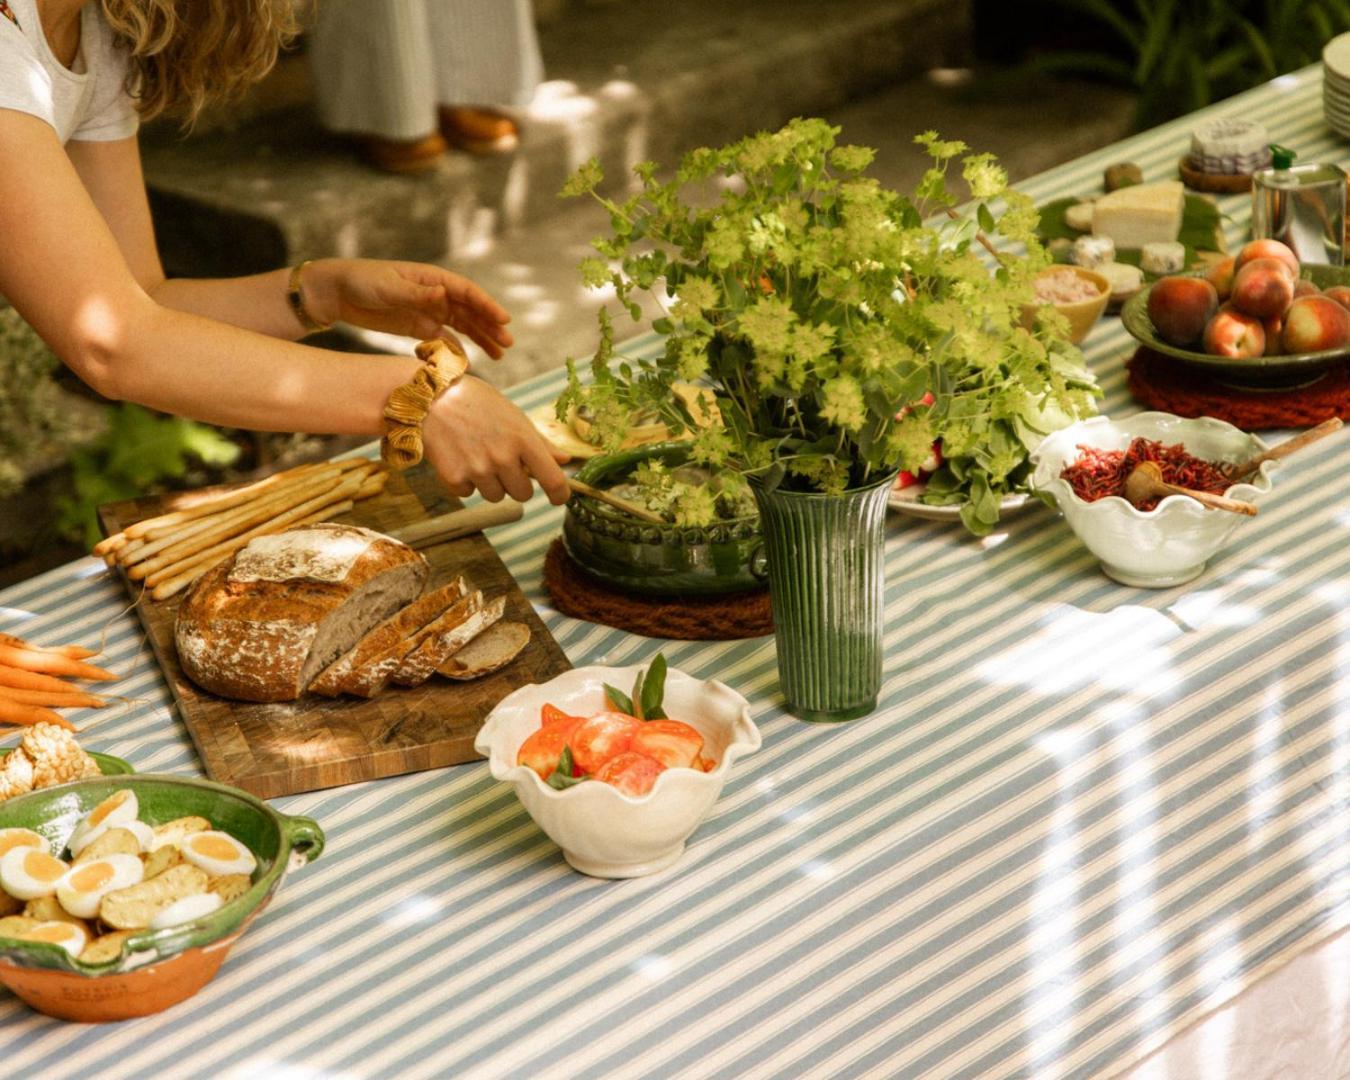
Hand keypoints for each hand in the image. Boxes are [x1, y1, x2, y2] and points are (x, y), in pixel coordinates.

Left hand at [306, 258, 513, 357]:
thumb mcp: (388, 287)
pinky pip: (444, 337)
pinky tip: (468, 361)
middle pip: (471, 311)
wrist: (336, 293)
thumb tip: (443, 293)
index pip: (467, 292)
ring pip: (462, 325)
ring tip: (499, 354)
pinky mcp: (418, 325)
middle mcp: (436, 293)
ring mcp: (429, 310)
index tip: (504, 321)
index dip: (487, 306)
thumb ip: (417, 293)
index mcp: (433, 278)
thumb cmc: (362, 281)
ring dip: (481, 338)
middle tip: (508, 344)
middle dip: (490, 326)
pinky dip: (456, 348)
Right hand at [423, 376, 569, 504]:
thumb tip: (565, 461)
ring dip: (490, 483)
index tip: (558, 498)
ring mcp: (478, 470)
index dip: (559, 494)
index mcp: (523, 439)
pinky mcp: (454, 478)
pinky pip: (469, 494)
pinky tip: (458, 457)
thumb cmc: (476, 403)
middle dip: (516, 483)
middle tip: (501, 462)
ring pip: (496, 496)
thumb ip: (540, 442)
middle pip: (523, 495)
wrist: (430, 397)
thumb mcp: (513, 415)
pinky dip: (465, 481)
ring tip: (477, 455)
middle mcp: (503, 457)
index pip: (552, 480)